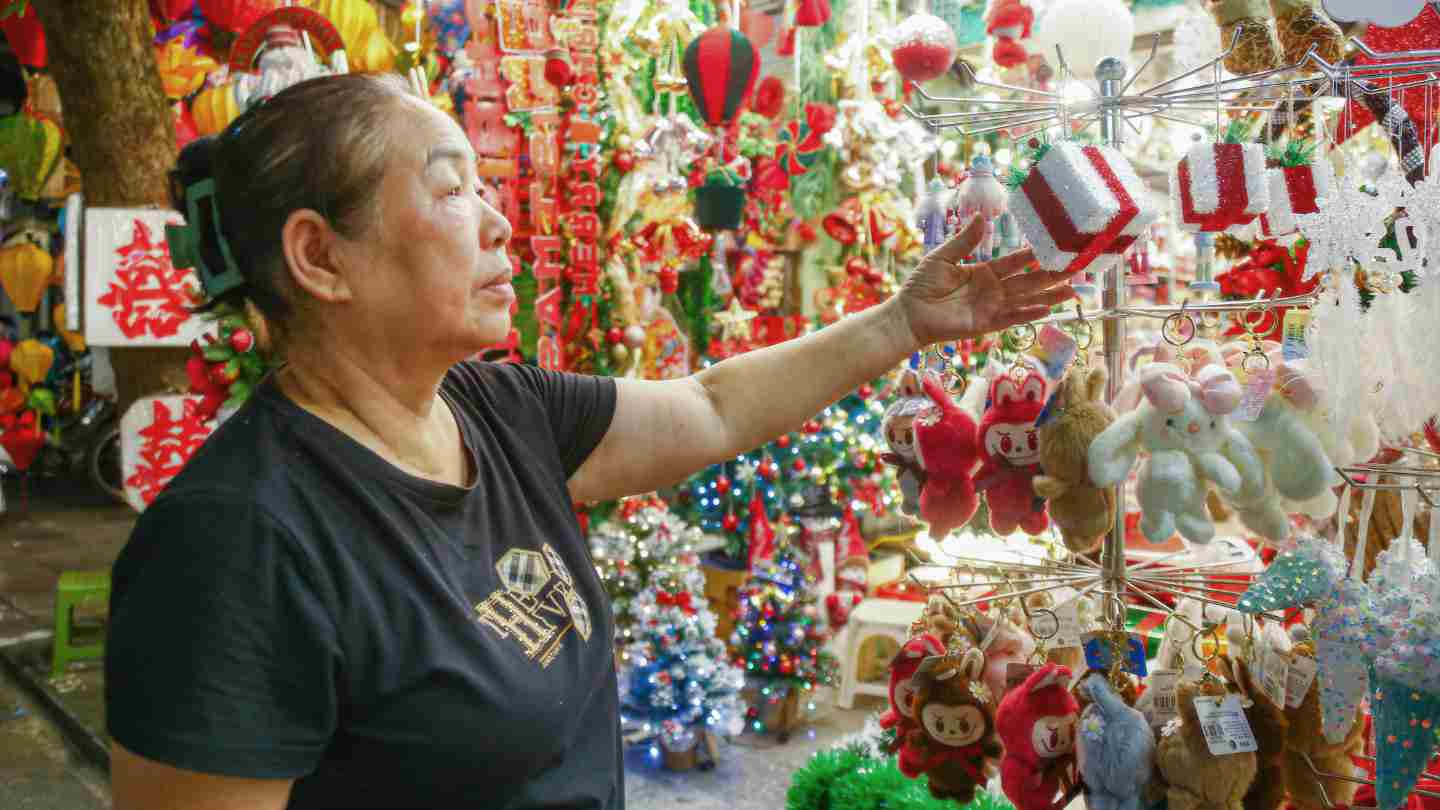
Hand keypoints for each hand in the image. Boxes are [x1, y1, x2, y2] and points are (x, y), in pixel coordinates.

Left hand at [895, 215, 1076, 347]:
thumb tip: (980, 217)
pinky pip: (1011, 318)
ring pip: (1027, 299)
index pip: (1016, 261)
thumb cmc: (922, 285)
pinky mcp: (986, 324)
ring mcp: (992, 307)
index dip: (1035, 254)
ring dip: (1049, 295)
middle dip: (1052, 275)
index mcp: (985, 272)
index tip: (1057, 245)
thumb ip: (964, 241)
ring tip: (1073, 290)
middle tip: (1078, 267)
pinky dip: (1028, 314)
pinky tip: (1047, 308)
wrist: (909, 314)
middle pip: (1029, 280)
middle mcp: (994, 289)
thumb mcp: (942, 258)